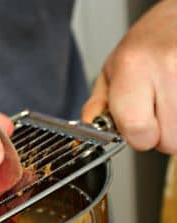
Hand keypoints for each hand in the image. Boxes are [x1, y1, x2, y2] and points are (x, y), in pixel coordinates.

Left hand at [82, 0, 176, 153]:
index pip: (140, 134)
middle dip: (162, 133)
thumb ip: (100, 104)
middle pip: (169, 141)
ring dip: (176, 126)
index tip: (139, 126)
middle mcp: (167, 68)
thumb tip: (91, 125)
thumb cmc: (147, 43)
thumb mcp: (113, 69)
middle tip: (158, 109)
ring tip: (169, 100)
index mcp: (134, 68)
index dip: (139, 137)